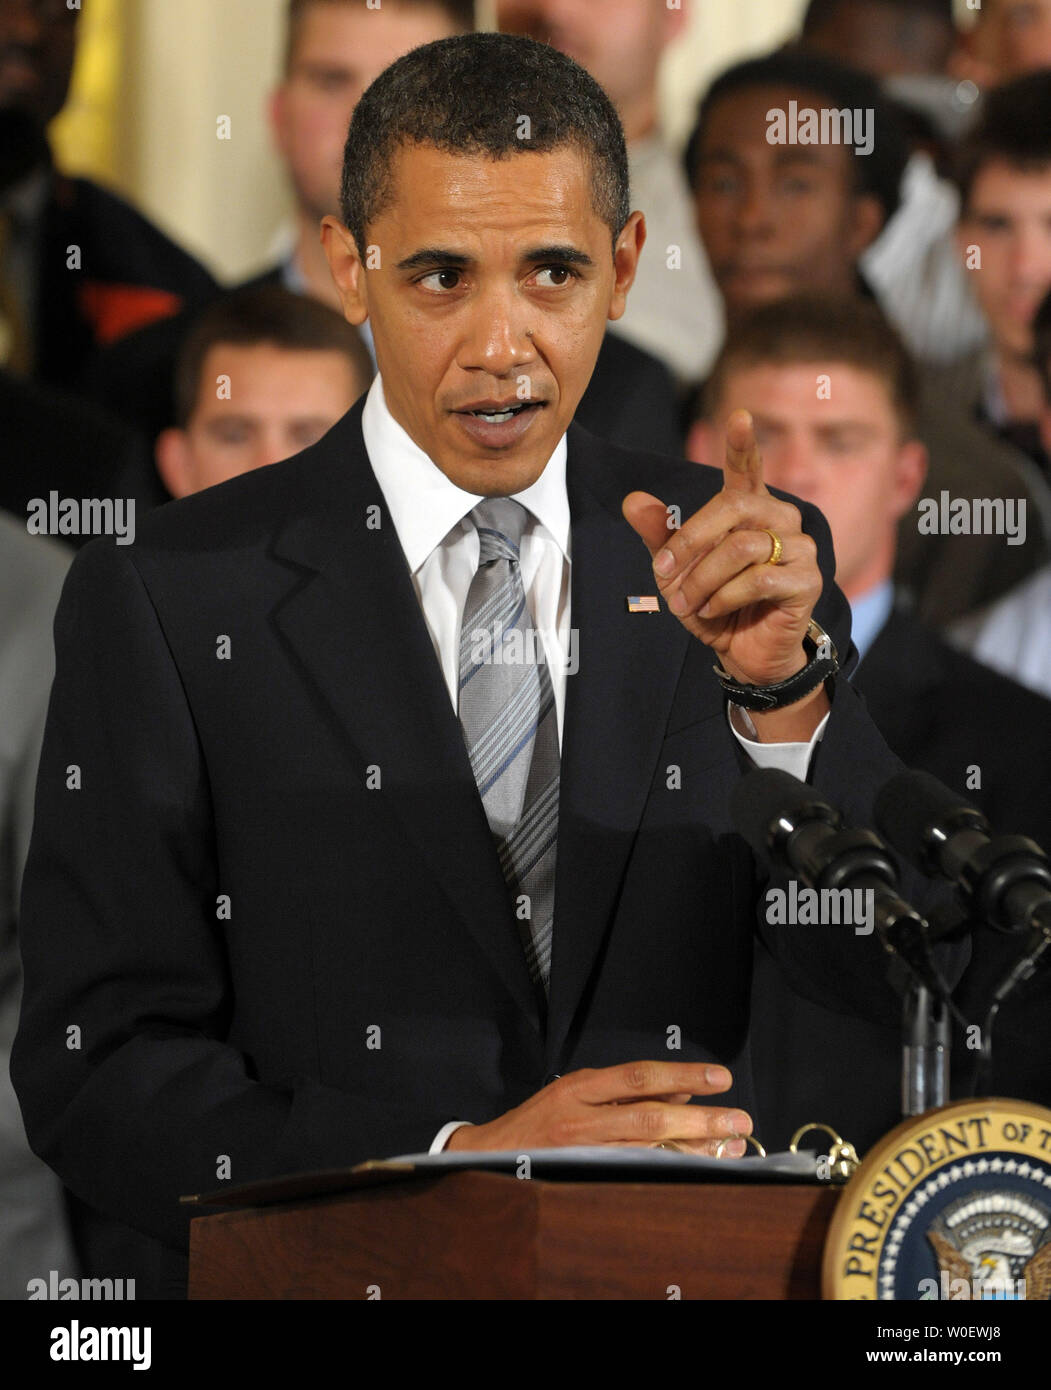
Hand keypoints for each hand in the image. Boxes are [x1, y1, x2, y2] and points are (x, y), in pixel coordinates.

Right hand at [444, 1061, 751, 1156]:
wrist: (487, 1158)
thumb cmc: (539, 1123)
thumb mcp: (577, 1093)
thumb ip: (625, 1090)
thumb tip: (680, 1084)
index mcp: (578, 1088)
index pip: (638, 1076)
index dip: (682, 1074)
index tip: (719, 1078)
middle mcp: (580, 1118)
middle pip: (649, 1115)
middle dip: (699, 1118)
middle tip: (737, 1120)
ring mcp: (582, 1153)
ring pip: (648, 1149)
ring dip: (694, 1148)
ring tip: (729, 1146)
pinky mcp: (584, 1177)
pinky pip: (636, 1172)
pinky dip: (669, 1167)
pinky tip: (695, 1165)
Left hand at [622, 409, 821, 688]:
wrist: (741, 654)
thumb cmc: (712, 605)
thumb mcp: (676, 573)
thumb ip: (659, 536)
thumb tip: (633, 500)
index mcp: (748, 510)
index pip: (746, 469)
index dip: (742, 444)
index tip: (739, 417)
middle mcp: (779, 520)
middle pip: (733, 507)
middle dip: (690, 540)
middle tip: (663, 573)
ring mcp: (799, 548)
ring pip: (743, 546)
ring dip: (704, 578)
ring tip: (689, 602)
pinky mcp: (808, 580)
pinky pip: (759, 579)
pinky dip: (726, 597)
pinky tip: (714, 611)